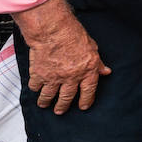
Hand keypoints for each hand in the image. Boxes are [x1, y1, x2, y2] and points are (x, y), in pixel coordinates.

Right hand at [13, 0, 110, 114]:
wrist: (53, 31)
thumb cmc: (73, 35)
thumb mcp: (93, 48)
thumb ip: (97, 63)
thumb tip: (105, 71)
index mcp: (87, 72)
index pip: (89, 92)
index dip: (86, 101)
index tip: (83, 107)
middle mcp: (71, 78)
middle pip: (66, 98)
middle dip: (62, 106)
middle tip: (60, 111)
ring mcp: (54, 78)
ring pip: (49, 96)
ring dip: (46, 102)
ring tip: (44, 104)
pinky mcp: (39, 75)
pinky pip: (36, 86)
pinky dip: (35, 88)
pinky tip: (36, 89)